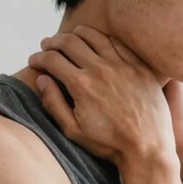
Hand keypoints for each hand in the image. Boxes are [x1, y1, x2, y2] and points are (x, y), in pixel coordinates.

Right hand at [28, 25, 175, 167]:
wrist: (148, 149)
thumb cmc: (110, 144)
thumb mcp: (74, 131)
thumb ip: (53, 103)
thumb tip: (42, 79)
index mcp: (81, 85)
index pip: (51, 59)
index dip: (38, 57)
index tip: (34, 61)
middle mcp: (101, 70)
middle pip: (69, 42)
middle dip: (52, 42)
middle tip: (47, 46)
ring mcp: (123, 66)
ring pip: (93, 36)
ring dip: (76, 34)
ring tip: (69, 39)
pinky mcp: (140, 67)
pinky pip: (118, 43)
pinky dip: (102, 39)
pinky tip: (97, 43)